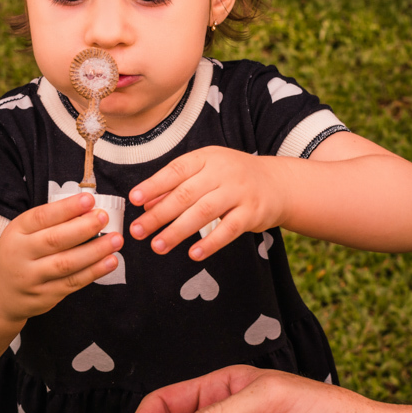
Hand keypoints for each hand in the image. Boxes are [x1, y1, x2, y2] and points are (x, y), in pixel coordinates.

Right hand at [0, 192, 122, 320]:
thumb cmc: (19, 254)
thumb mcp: (23, 233)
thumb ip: (50, 221)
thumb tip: (88, 207)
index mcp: (16, 233)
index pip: (41, 217)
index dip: (66, 208)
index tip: (89, 199)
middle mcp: (21, 255)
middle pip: (55, 240)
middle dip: (83, 228)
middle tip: (104, 217)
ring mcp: (32, 278)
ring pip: (67, 264)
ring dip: (95, 251)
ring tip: (116, 239)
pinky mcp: (45, 297)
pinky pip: (73, 283)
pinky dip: (94, 272)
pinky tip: (111, 261)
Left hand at [127, 147, 287, 260]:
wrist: (277, 183)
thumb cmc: (232, 178)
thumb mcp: (206, 172)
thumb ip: (177, 186)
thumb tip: (146, 205)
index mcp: (206, 158)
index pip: (176, 170)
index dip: (154, 185)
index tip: (134, 200)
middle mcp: (223, 172)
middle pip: (186, 194)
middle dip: (159, 214)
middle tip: (138, 231)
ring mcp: (239, 192)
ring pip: (204, 212)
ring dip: (178, 231)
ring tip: (158, 246)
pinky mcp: (252, 213)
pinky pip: (228, 230)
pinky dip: (210, 243)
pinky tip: (194, 254)